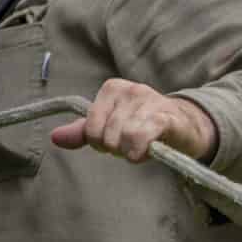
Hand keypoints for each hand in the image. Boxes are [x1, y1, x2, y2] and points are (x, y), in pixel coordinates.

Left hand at [51, 79, 218, 163]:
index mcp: (112, 88)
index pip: (90, 128)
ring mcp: (149, 100)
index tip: (115, 141)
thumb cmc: (145, 126)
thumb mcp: (111, 126)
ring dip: (131, 153)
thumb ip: (83, 132)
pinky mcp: (166, 116)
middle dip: (117, 149)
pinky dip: (139, 150)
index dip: (100, 143)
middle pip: (106, 136)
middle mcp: (130, 89)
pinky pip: (141, 137)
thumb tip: (54, 138)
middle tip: (131, 146)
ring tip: (141, 148)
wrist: (186, 126)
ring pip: (122, 139)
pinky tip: (145, 152)